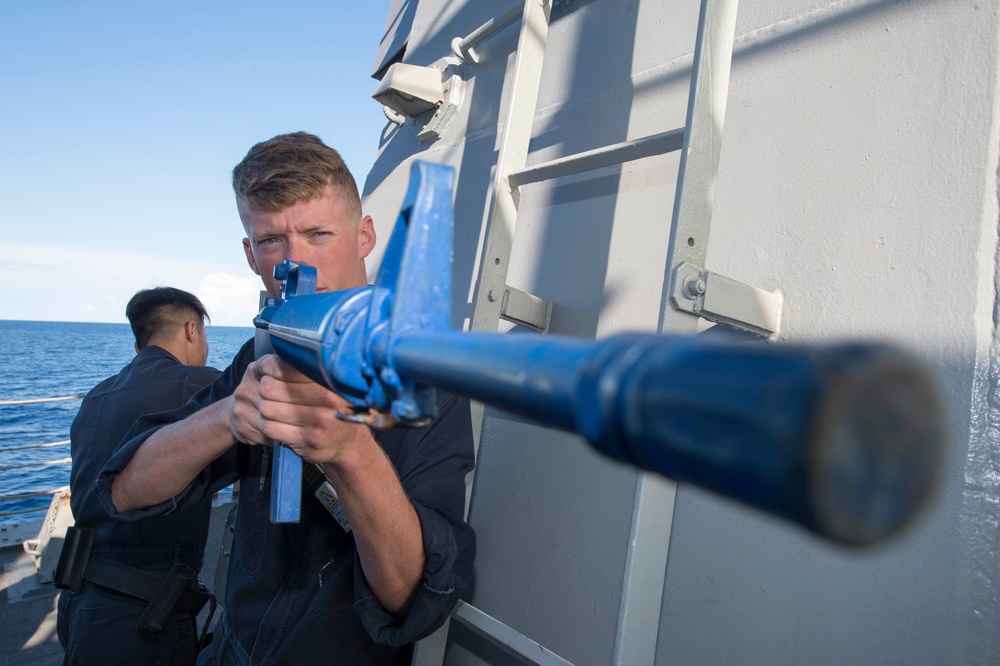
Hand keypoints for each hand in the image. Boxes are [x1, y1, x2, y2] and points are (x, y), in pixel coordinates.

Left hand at [230, 354, 371, 463]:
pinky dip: (265, 424)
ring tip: (272, 408)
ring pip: (266, 408)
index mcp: (329, 379)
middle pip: (269, 387)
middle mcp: (326, 399)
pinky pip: (269, 427)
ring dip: (264, 408)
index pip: (283, 367)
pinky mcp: (306, 441)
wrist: (348, 443)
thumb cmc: (332, 408)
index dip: (270, 369)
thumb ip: (306, 369)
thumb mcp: (328, 384)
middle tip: (271, 392)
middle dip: (265, 389)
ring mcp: (317, 422)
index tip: (270, 373)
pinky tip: (274, 422)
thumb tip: (273, 356)